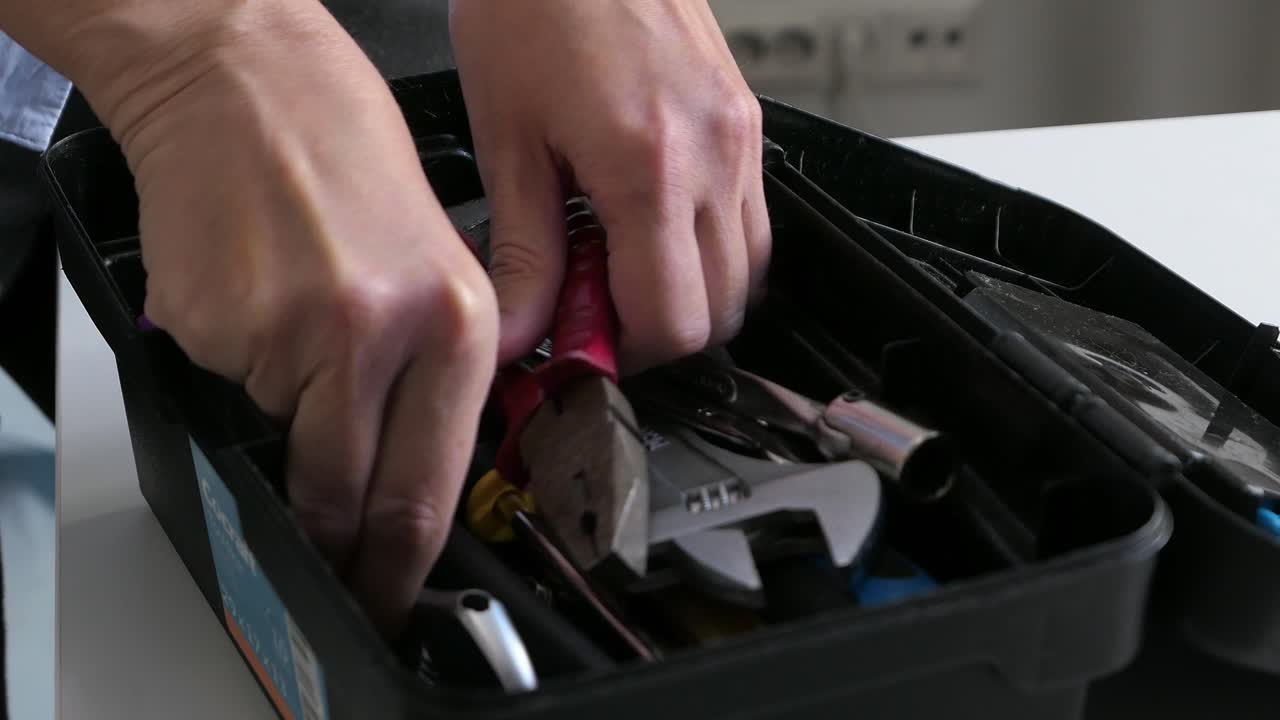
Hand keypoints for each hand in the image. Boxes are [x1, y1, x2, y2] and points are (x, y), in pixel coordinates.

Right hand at [85, 3, 497, 633]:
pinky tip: (258, 299)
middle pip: (347, 497)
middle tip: (333, 559)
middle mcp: (381, 335)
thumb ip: (439, 370)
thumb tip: (418, 467)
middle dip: (337, 545)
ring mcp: (292, 336)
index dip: (402, 563)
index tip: (391, 591)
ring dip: (285, 423)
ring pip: (283, 444)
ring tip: (296, 333)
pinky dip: (241, 369)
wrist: (241, 78)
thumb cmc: (340, 151)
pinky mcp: (216, 330)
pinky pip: (232, 390)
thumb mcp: (442, 260)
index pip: (428, 488)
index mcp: (458, 321)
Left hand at [450, 0, 770, 370]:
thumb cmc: (533, 6)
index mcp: (649, 168)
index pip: (672, 320)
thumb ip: (521, 252)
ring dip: (688, 292)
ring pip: (749, 272)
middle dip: (657, 331)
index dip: (624, 355)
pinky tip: (647, 223)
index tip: (580, 345)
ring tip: (616, 263)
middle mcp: (714, 157)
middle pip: (722, 312)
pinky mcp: (746, 121)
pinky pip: (752, 220)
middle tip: (592, 308)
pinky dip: (708, 247)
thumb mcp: (508, 139)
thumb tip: (519, 334)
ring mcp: (741, 138)